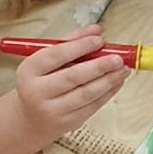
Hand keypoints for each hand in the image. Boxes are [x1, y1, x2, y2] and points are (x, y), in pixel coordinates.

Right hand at [11, 26, 128, 137]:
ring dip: (109, 80)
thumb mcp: (46, 61)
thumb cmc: (41, 82)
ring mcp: (53, 110)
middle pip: (72, 76)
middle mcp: (37, 92)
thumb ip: (70, 42)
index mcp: (29, 70)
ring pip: (86, 93)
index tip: (99, 40)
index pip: (55, 55)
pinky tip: (118, 81)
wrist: (31, 119)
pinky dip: (108, 92)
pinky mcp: (69, 122)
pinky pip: (93, 106)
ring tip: (123, 69)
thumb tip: (96, 30)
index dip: (79, 47)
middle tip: (117, 58)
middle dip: (99, 66)